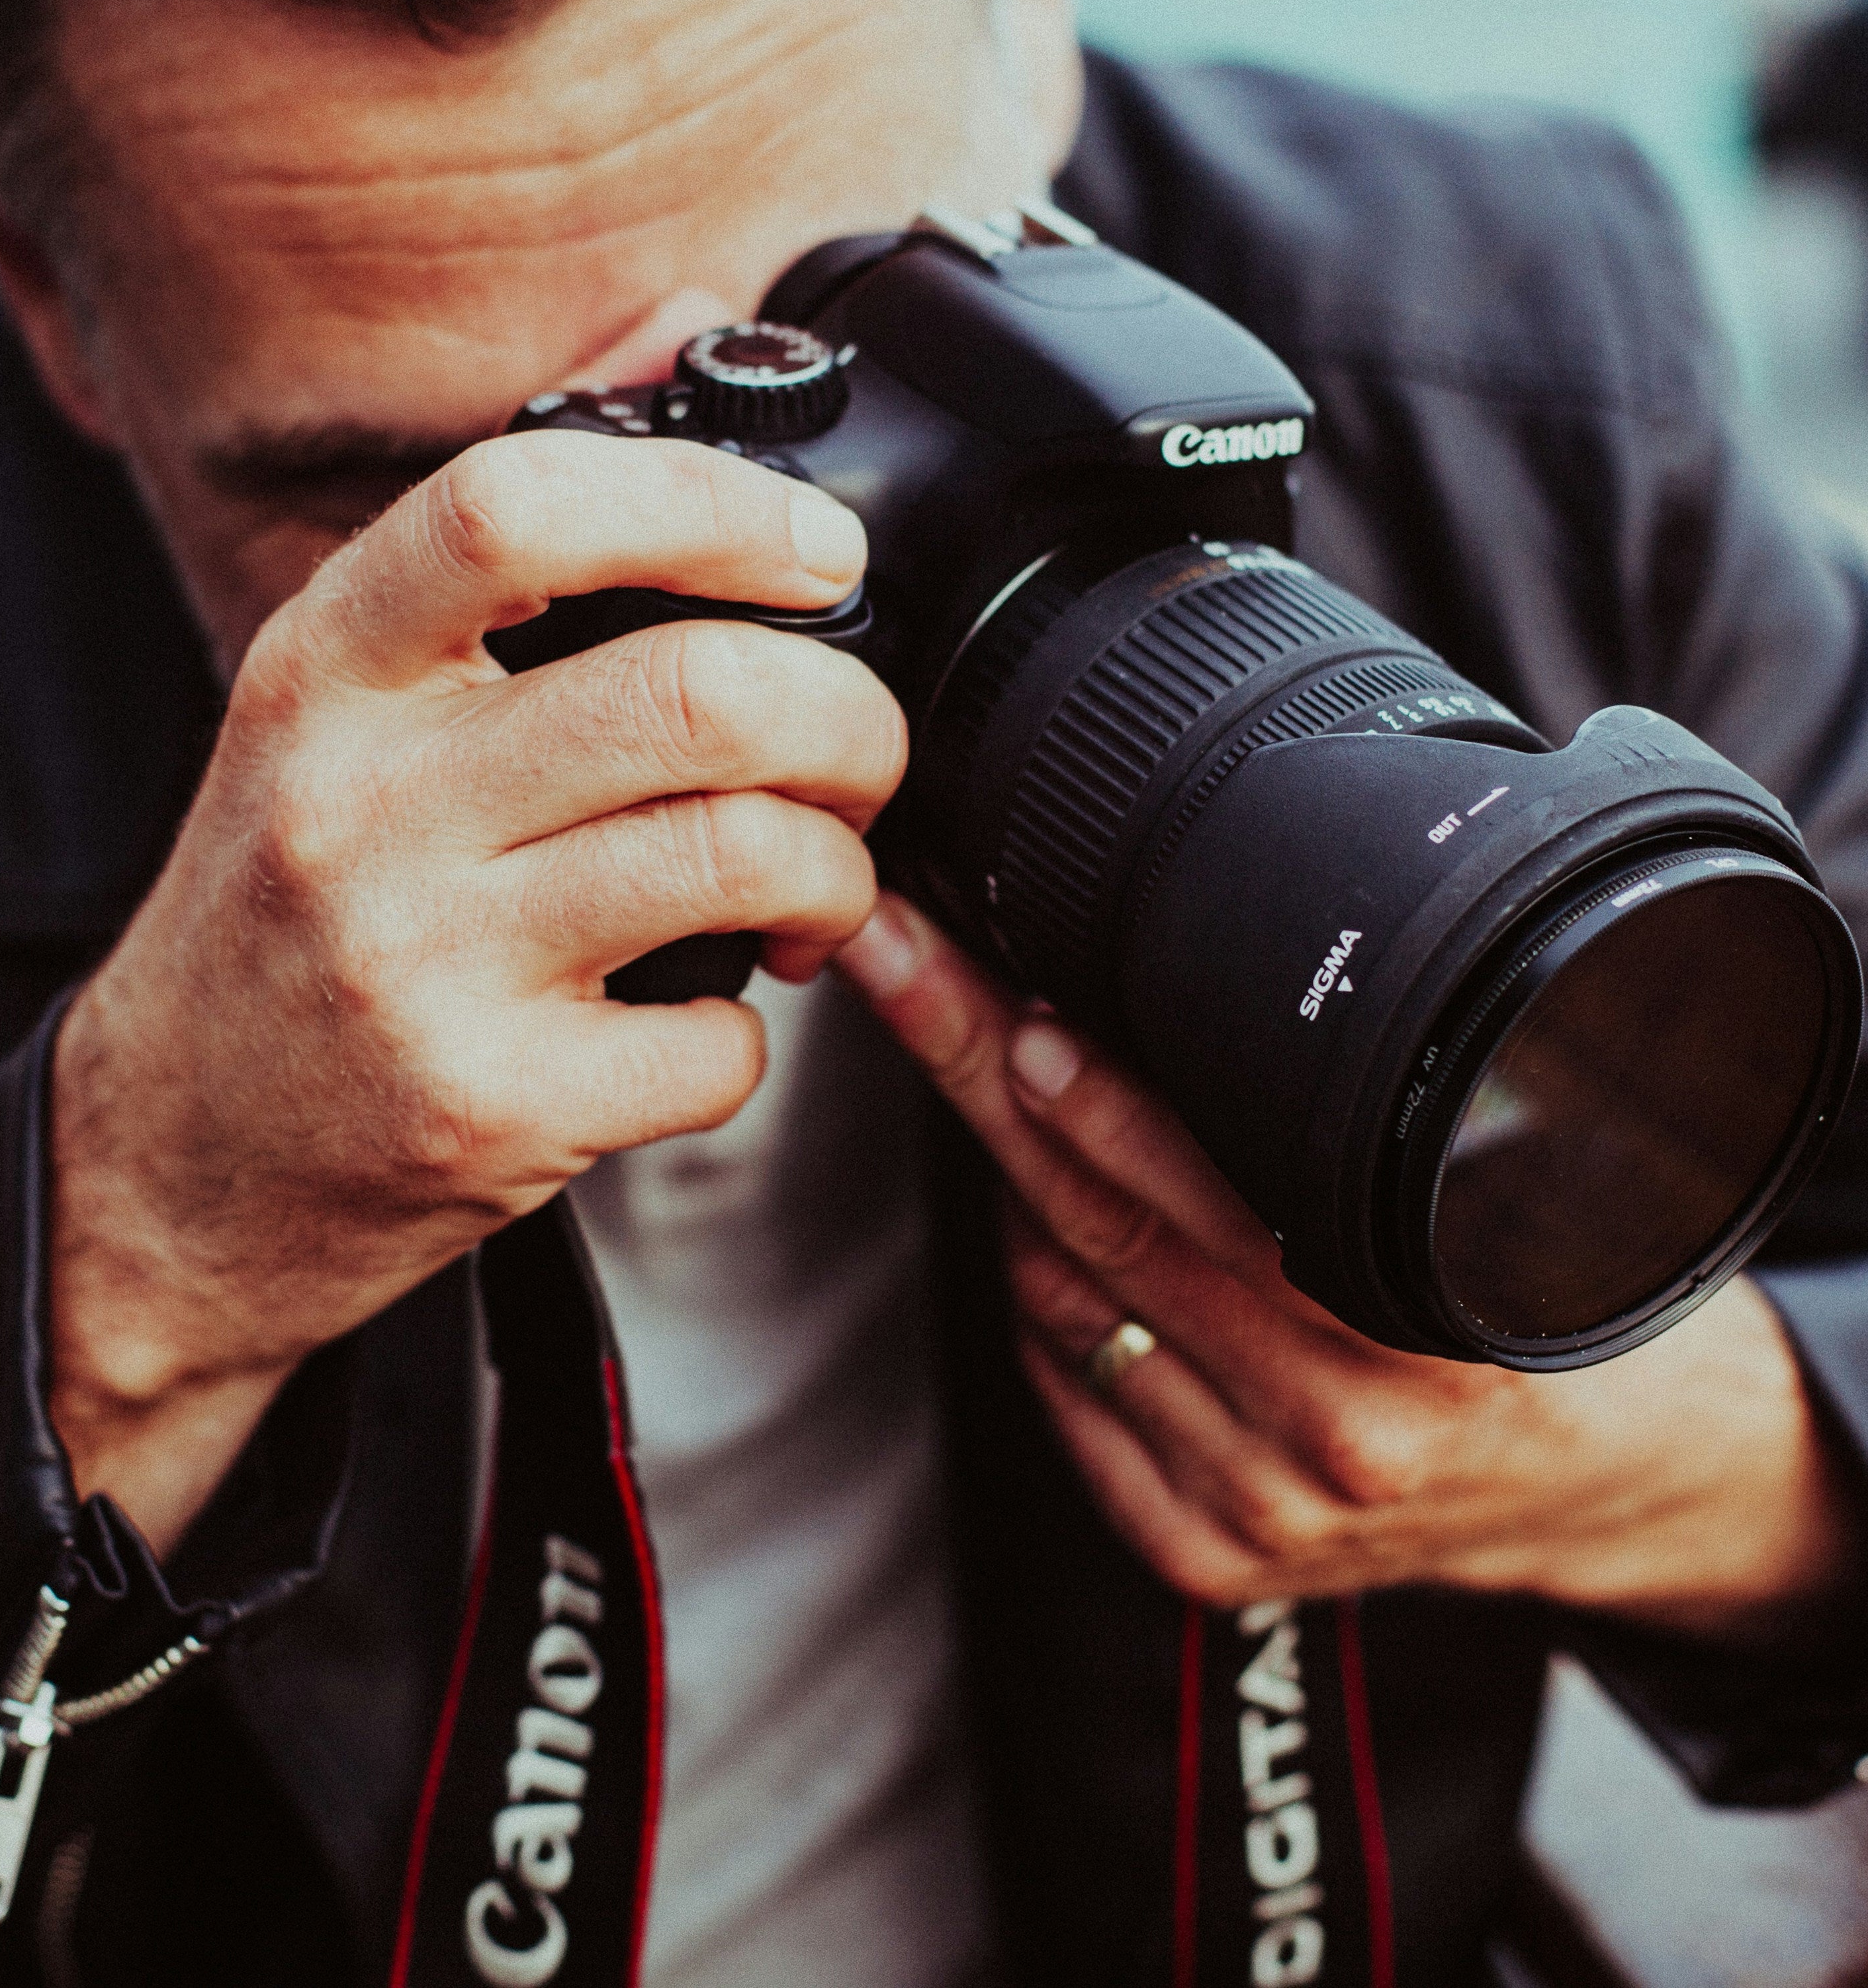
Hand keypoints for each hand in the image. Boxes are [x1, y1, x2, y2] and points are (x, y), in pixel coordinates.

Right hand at [53, 414, 904, 1551]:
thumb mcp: (334, 708)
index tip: (817, 548)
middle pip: (690, 695)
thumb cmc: (284, 916)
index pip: (512, 512)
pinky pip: (719, 1044)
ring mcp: (420, 966)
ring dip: (838, 865)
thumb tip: (670, 330)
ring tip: (816, 880)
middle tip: (859, 750)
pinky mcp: (486, 1109)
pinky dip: (762, 1032)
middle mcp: (359, 806)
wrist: (175, 1161)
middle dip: (847, 717)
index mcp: (324, 673)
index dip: (707, 505)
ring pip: (738, 855)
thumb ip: (497, 547)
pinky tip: (716, 1013)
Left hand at [839, 894, 1862, 1641]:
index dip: (1097, 1093)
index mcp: (1426, 1333)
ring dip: (1014, 1178)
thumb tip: (1184, 995)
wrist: (1614, 1482)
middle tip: (910, 967)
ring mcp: (1261, 1507)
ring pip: (1064, 1300)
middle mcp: (1337, 1435)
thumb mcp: (1503, 1189)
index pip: (1208, 1192)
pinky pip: (1067, 1385)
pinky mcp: (1206, 1556)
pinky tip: (1055, 1220)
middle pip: (1102, 1227)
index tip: (1011, 1004)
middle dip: (986, 1079)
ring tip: (1004, 1068)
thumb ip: (1356, 1123)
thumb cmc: (1547, 1297)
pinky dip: (1041, 1290)